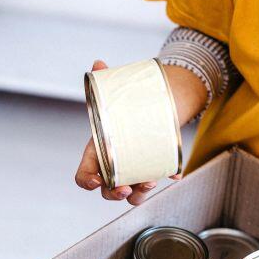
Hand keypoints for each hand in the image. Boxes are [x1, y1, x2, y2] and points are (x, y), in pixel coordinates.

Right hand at [74, 59, 182, 206]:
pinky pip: (155, 182)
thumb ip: (105, 81)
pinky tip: (173, 172)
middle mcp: (113, 167)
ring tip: (150, 181)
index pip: (84, 175)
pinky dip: (165, 178)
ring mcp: (132, 171)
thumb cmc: (126, 105)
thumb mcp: (115, 94)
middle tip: (126, 188)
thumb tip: (98, 64)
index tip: (96, 182)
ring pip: (131, 194)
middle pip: (107, 190)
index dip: (87, 182)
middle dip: (115, 193)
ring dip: (138, 194)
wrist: (151, 105)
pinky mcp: (150, 169)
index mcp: (98, 152)